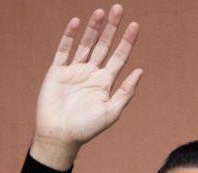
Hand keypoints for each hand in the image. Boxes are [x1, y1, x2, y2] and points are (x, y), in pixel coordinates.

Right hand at [31, 5, 141, 169]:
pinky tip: (77, 23)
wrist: (60, 135)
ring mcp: (74, 71)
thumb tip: (140, 70)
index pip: (120, 56)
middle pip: (104, 45)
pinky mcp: (57, 71)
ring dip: (94, 28)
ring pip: (86, 44)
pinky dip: (70, 36)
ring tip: (101, 12)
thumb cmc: (87, 128)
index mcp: (106, 82)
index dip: (127, 41)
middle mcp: (92, 73)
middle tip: (119, 9)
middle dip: (112, 28)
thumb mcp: (112, 111)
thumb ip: (126, 91)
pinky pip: (64, 49)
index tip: (134, 25)